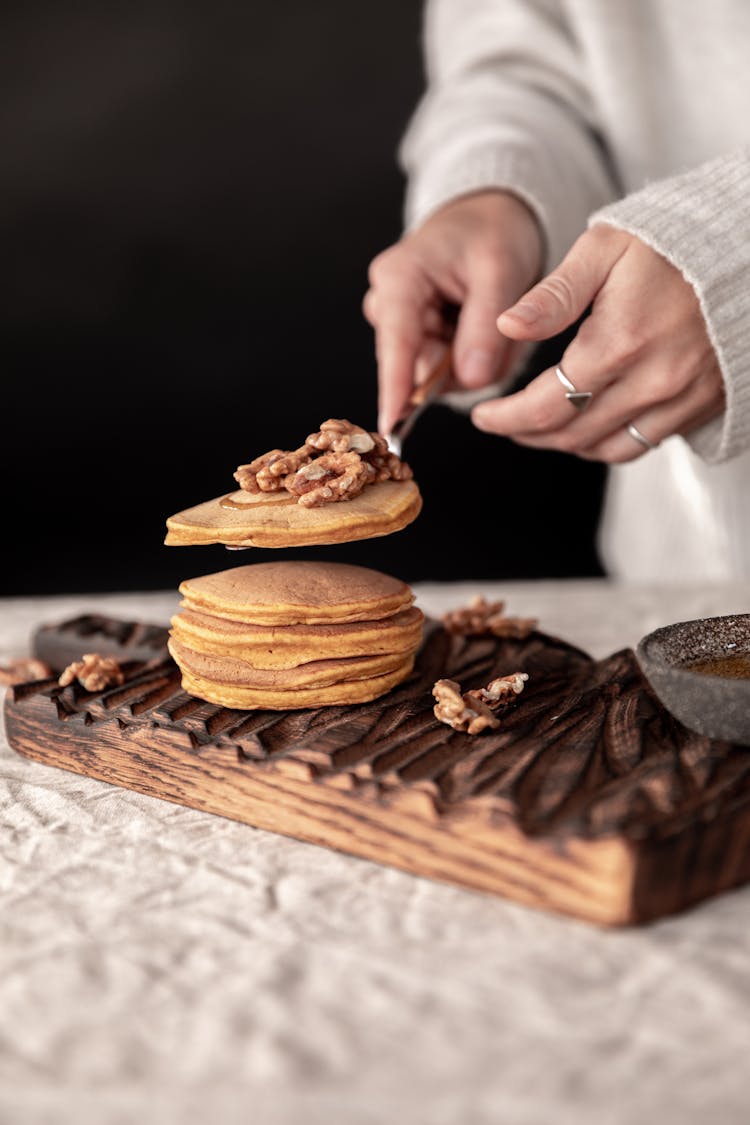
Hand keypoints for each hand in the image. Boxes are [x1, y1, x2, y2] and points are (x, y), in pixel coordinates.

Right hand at [363, 191, 542, 432]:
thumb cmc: (492, 232)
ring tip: (490, 317)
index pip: (396, 342)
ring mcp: (400, 324)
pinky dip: (472, 357)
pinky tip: (480, 328)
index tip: (391, 424)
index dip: (394, 386)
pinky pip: (445, 369)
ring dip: (471, 359)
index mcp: (400, 278)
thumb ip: (485, 327)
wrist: (491, 219)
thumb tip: (471, 379)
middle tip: (495, 327)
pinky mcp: (416, 339)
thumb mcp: (500, 271)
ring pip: (434, 372)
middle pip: (415, 365)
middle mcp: (389, 303)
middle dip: (460, 361)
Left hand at [472, 225, 723, 460]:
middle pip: (571, 434)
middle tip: (504, 421)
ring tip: (539, 427)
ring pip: (606, 449)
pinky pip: (645, 444)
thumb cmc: (672, 241)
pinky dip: (607, 443)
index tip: (484, 416)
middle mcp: (653, 381)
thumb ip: (553, 295)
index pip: (545, 406)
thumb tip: (506, 326)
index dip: (506, 418)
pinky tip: (588, 424)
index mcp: (618, 342)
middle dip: (527, 433)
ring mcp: (682, 398)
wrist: (745, 250)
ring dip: (565, 444)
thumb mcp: (604, 249)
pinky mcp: (703, 404)